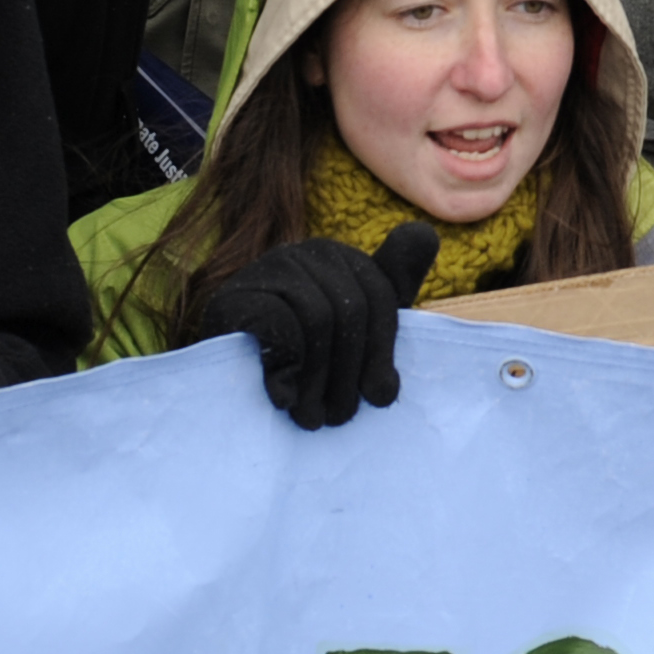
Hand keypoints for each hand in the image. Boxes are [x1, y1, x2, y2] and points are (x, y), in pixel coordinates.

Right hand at [200, 222, 439, 429]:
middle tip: (340, 419)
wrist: (226, 385)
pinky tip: (284, 398)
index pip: (378, 294)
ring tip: (312, 418)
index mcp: (337, 257)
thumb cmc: (300, 361)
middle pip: (351, 308)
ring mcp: (265, 270)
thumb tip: (427, 235)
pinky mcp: (233, 297)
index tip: (381, 397)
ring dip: (319, 380)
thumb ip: (389, 292)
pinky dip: (289, 369)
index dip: (383, 350)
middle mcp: (302, 252)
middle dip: (350, 372)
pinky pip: (282, 325)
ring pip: (319, 319)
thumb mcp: (352, 329)